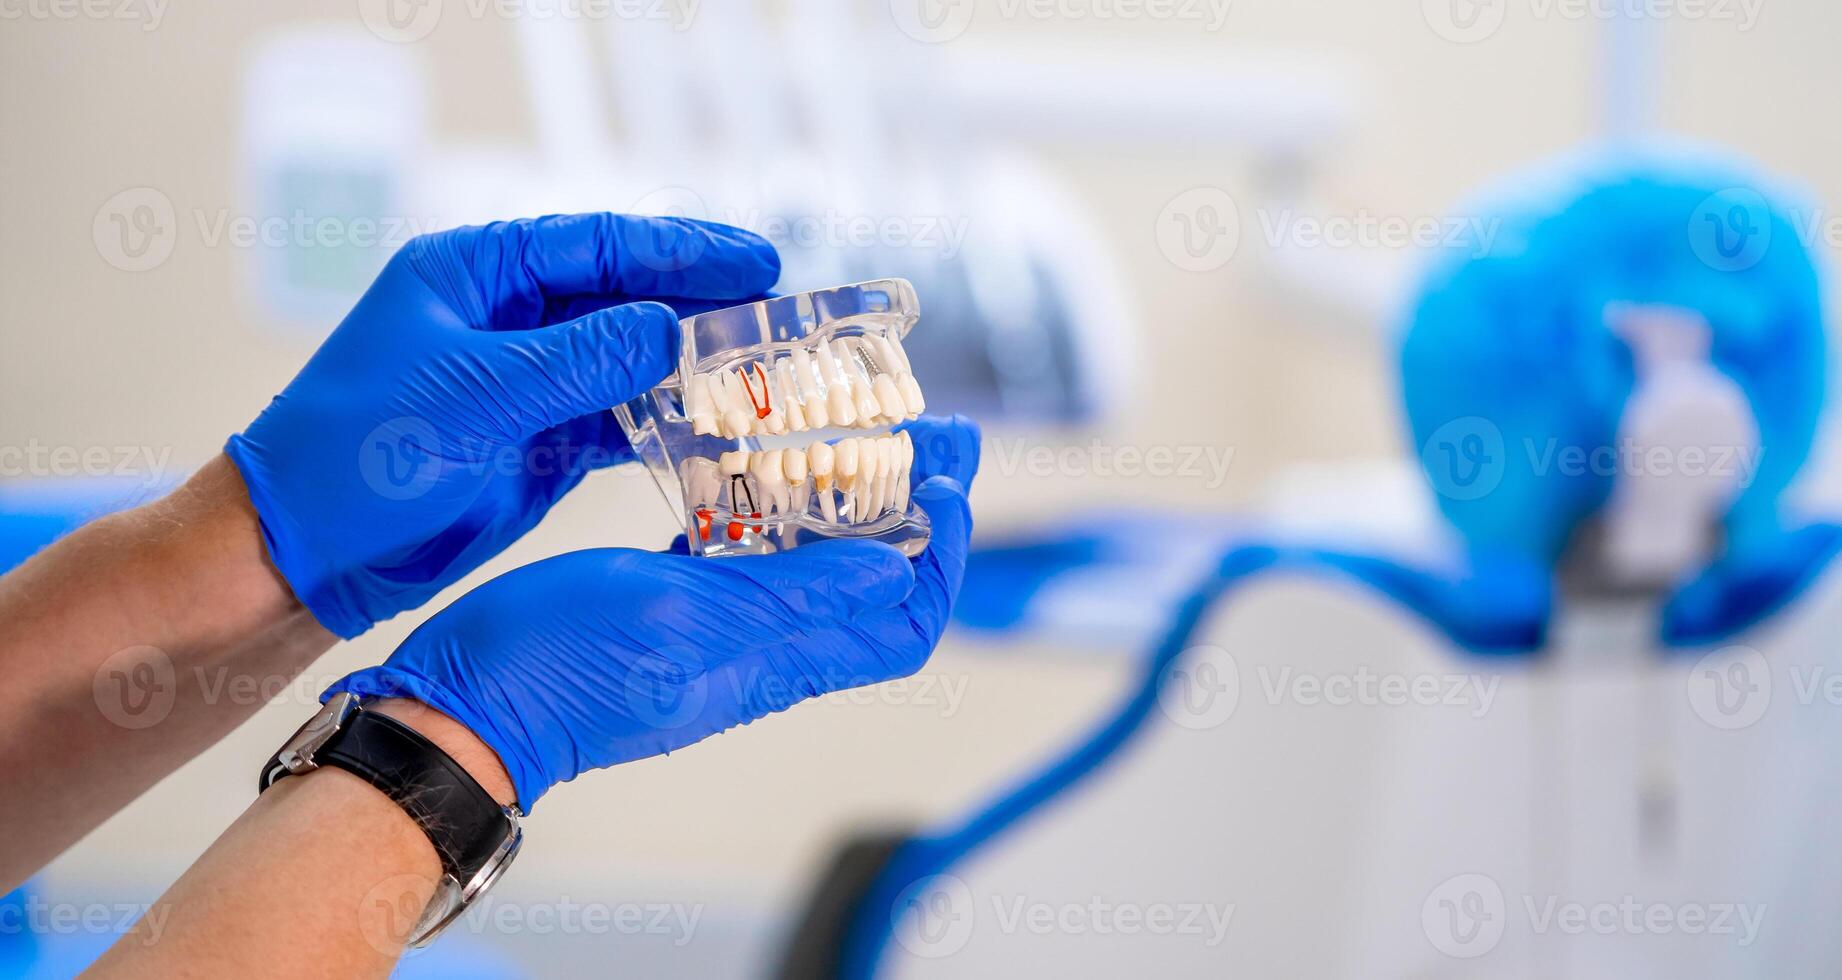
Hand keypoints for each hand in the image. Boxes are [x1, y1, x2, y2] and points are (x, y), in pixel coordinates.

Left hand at [225, 213, 779, 637]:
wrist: (309, 552)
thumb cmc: (354, 453)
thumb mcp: (473, 392)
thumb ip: (579, 358)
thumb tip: (669, 328)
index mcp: (476, 274)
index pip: (598, 246)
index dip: (681, 251)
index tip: (754, 262)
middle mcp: (508, 320)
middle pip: (625, 298)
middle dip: (700, 304)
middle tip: (779, 313)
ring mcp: (528, 383)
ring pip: (630, 361)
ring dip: (692, 367)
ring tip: (765, 371)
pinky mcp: (540, 444)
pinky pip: (619, 422)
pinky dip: (667, 425)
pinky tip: (715, 428)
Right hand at [327, 415, 980, 810]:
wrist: (463, 707)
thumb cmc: (558, 665)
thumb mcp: (682, 615)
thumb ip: (790, 597)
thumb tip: (897, 574)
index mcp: (772, 663)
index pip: (903, 627)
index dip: (942, 561)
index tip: (950, 486)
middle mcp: (758, 654)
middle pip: (871, 586)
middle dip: (915, 510)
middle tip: (936, 431)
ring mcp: (714, 634)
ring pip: (812, 564)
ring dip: (849, 500)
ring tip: (864, 427)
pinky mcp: (669, 609)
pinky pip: (742, 555)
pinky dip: (766, 505)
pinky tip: (757, 457)